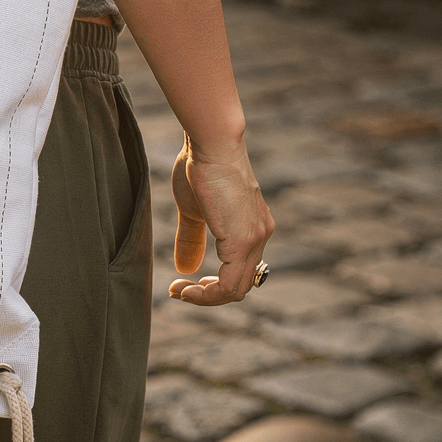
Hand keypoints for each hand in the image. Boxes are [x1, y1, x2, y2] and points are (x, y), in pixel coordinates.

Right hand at [168, 138, 274, 305]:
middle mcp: (260, 236)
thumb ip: (192, 239)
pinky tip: (185, 288)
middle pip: (241, 285)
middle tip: (181, 292)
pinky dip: (207, 294)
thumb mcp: (193, 209)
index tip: (184, 283)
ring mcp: (255, 240)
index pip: (240, 270)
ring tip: (181, 292)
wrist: (212, 144)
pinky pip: (228, 284)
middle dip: (209, 295)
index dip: (213, 283)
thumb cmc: (200, 167)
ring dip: (206, 298)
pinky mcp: (243, 241)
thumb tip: (185, 268)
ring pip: (237, 289)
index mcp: (253, 228)